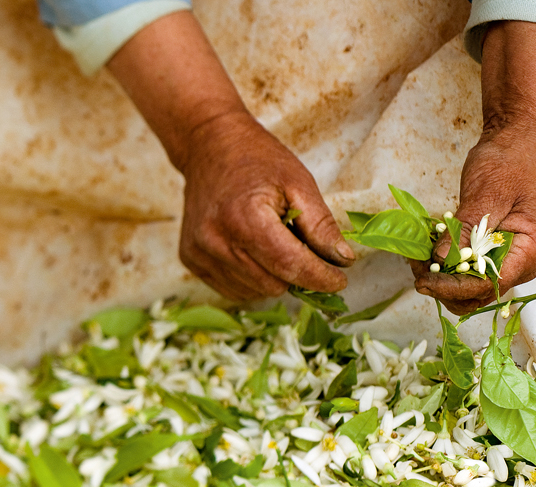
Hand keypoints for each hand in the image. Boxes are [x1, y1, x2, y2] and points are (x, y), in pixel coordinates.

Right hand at [178, 110, 353, 300]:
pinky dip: (254, 279)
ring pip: (256, 291)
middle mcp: (216, 240)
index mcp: (245, 218)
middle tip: (304, 248)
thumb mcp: (299, 184)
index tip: (340, 280)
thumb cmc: (257, 161)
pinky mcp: (192, 260)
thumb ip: (322, 226)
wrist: (208, 146)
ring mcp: (200, 253)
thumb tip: (343, 261)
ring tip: (275, 243)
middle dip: (298, 273)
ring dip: (275, 277)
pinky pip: (235, 290)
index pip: (290, 266)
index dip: (321, 278)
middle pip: (274, 284)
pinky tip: (255, 251)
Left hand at [410, 20, 535, 314]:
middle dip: (444, 286)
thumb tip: (441, 259)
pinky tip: (424, 252)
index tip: (422, 280)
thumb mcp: (487, 193)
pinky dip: (444, 266)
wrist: (518, 140)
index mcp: (529, 252)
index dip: (452, 287)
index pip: (487, 285)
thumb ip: (467, 228)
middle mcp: (520, 264)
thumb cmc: (510, 162)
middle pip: (478, 295)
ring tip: (415, 259)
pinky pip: (466, 269)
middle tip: (414, 268)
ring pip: (469, 287)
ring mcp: (506, 259)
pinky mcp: (491, 252)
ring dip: (440, 279)